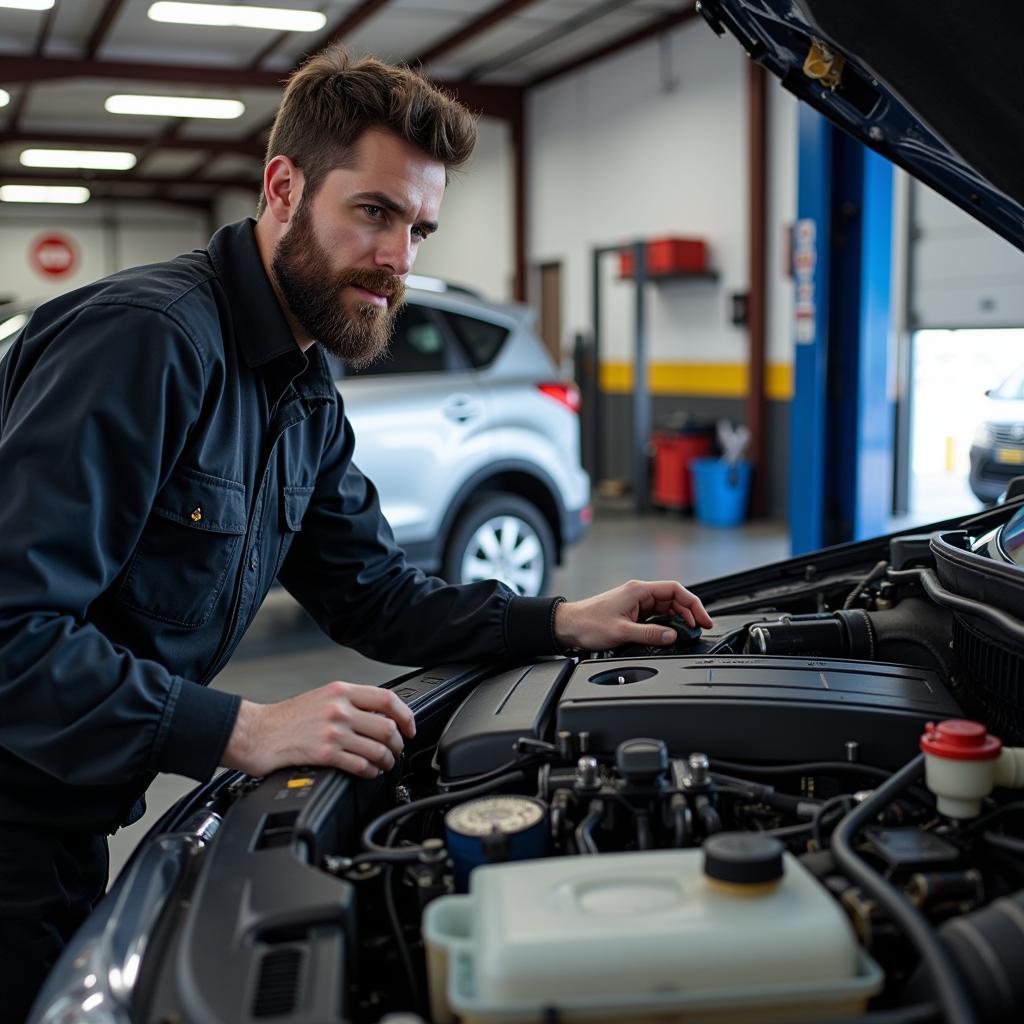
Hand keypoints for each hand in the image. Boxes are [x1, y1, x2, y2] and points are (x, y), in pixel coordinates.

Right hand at [222, 680, 415, 779]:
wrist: (256, 732)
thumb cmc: (285, 718)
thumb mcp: (321, 697)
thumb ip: (350, 702)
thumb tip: (378, 715)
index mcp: (340, 691)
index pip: (387, 699)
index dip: (405, 715)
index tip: (409, 727)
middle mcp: (339, 708)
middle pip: (387, 727)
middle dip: (398, 743)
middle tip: (396, 750)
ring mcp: (333, 731)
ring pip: (378, 748)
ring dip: (387, 760)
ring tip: (384, 764)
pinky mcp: (325, 754)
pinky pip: (361, 765)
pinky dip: (371, 772)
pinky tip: (368, 772)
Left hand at [554, 579, 713, 651]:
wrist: (567, 626)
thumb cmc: (587, 624)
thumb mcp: (621, 632)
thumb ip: (650, 634)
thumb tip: (672, 635)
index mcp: (638, 591)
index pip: (675, 590)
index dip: (693, 603)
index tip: (703, 619)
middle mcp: (638, 594)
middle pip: (673, 598)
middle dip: (689, 612)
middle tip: (701, 628)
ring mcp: (635, 603)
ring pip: (665, 607)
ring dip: (679, 618)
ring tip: (690, 631)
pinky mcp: (631, 613)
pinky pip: (655, 615)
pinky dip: (666, 623)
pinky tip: (671, 632)